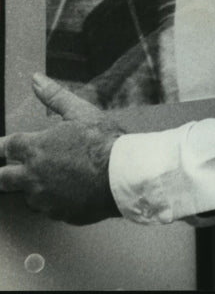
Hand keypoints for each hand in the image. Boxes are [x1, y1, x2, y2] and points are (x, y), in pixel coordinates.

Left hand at [0, 73, 123, 224]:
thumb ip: (54, 96)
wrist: (123, 175)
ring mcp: (44, 198)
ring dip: (30, 187)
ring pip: (25, 196)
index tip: (1, 147)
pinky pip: (47, 208)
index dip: (1, 146)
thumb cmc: (104, 143)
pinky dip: (52, 200)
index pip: (6, 147)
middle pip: (3, 179)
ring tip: (45, 179)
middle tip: (7, 169)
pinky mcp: (58, 214)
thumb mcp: (80, 111)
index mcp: (36, 148)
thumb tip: (37, 80)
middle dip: (3, 172)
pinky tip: (65, 192)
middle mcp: (33, 176)